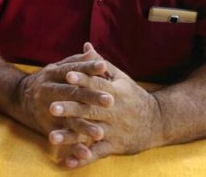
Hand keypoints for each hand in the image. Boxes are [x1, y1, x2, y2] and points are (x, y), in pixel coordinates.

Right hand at [15, 46, 111, 140]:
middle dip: (91, 97)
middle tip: (110, 101)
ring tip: (100, 133)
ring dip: (84, 126)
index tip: (104, 66)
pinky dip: (73, 145)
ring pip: (68, 118)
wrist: (19, 97)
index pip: (73, 69)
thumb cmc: (48, 81)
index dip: (88, 68)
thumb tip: (92, 49)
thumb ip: (76, 62)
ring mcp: (47, 109)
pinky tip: (85, 153)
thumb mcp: (58, 68)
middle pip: (72, 93)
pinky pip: (62, 136)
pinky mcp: (48, 126)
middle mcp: (49, 89)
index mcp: (54, 73)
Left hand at [48, 43, 162, 167]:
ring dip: (70, 136)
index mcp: (114, 92)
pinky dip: (83, 158)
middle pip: (89, 109)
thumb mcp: (120, 79)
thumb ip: (100, 64)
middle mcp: (113, 111)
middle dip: (70, 108)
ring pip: (89, 132)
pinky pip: (97, 153)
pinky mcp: (114, 146)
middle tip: (51, 107)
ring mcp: (113, 130)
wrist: (157, 123)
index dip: (82, 78)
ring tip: (51, 137)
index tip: (66, 74)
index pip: (96, 84)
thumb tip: (86, 45)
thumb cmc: (132, 96)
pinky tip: (68, 162)